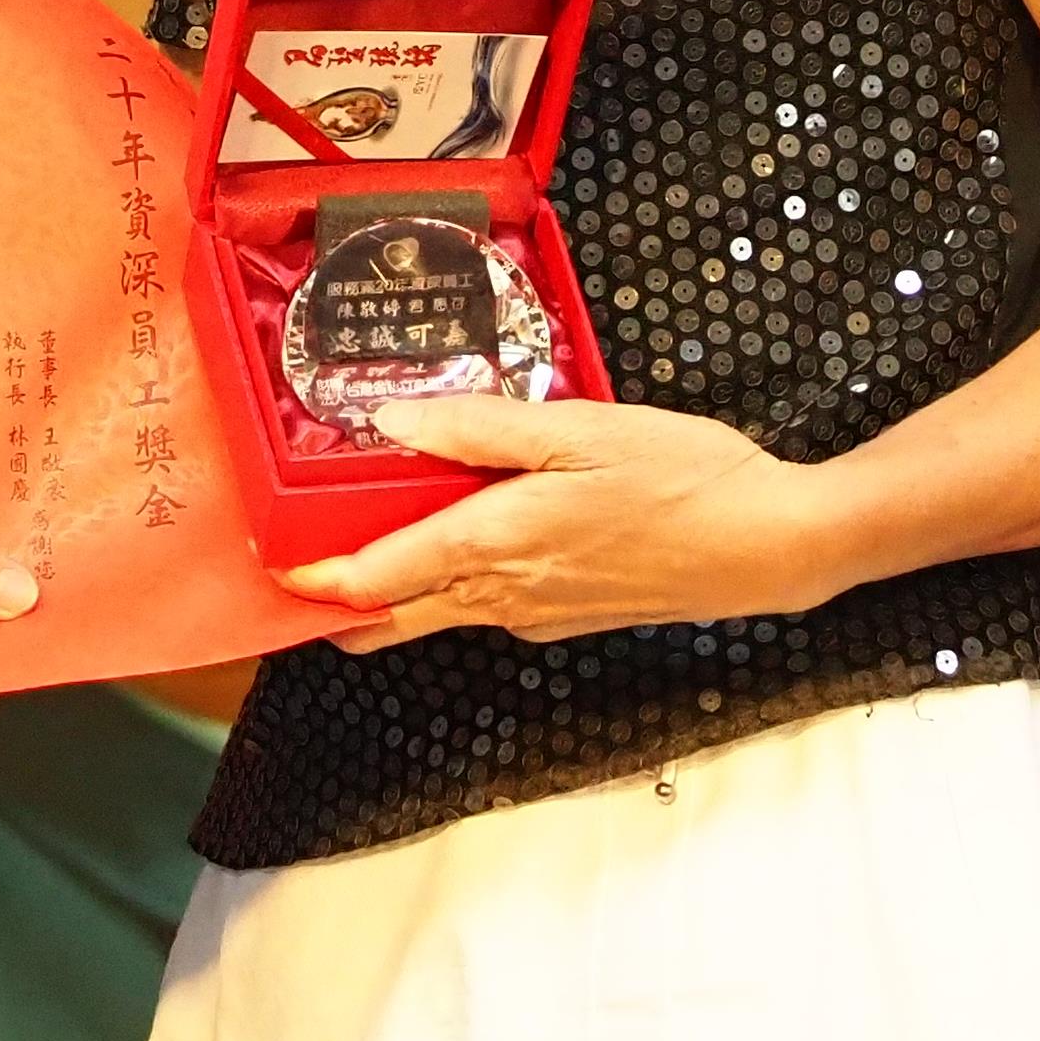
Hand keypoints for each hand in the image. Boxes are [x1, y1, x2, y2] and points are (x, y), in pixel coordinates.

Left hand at [273, 397, 860, 649]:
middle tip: (290, 561)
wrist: (770, 545)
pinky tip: (456, 534)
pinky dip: (446, 580)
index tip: (269, 559)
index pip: (373, 579)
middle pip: (388, 616)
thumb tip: (392, 423)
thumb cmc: (684, 477)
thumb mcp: (579, 431)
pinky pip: (482, 605)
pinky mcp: (563, 617)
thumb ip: (480, 430)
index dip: (311, 577)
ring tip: (356, 536)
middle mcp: (503, 594)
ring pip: (434, 613)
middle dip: (332, 598)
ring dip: (389, 588)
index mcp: (494, 544)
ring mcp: (534, 614)